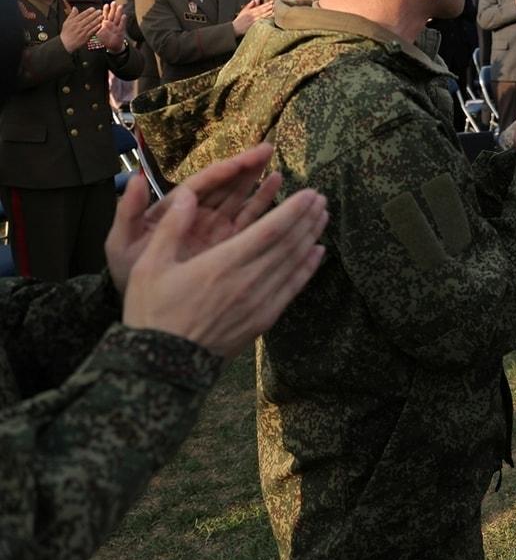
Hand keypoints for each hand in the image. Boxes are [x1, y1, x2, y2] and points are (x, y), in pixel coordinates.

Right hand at [59, 6, 102, 51]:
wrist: (66, 43)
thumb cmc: (66, 33)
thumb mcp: (66, 22)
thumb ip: (72, 15)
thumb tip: (74, 8)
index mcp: (74, 22)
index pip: (82, 15)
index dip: (88, 11)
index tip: (93, 8)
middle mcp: (78, 26)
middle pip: (87, 19)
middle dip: (94, 14)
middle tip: (100, 11)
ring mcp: (82, 32)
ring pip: (91, 25)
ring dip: (97, 20)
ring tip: (102, 16)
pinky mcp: (85, 37)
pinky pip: (92, 31)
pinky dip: (96, 28)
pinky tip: (100, 25)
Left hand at [95, 2, 126, 51]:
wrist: (113, 46)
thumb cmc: (105, 40)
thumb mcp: (99, 34)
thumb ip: (96, 28)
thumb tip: (91, 24)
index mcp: (105, 24)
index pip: (105, 16)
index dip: (106, 10)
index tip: (106, 4)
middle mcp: (111, 25)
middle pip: (112, 15)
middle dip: (113, 9)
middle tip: (114, 2)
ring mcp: (116, 27)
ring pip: (117, 18)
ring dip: (118, 12)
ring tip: (120, 6)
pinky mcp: (121, 31)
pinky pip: (122, 25)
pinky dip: (123, 21)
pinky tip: (124, 16)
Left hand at [105, 143, 287, 291]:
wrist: (143, 307)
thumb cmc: (128, 272)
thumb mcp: (120, 243)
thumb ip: (128, 211)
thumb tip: (136, 179)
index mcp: (174, 209)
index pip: (201, 184)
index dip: (221, 172)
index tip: (242, 160)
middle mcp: (197, 214)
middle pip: (224, 185)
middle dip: (245, 167)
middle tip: (267, 149)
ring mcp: (215, 228)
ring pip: (239, 199)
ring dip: (256, 182)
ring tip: (274, 166)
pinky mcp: (229, 244)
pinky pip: (248, 221)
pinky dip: (262, 205)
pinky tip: (275, 188)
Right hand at [121, 182, 327, 357]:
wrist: (163, 366)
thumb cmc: (152, 312)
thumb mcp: (149, 266)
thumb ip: (171, 228)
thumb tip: (186, 196)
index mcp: (222, 264)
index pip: (269, 230)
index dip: (293, 209)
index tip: (309, 193)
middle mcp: (248, 281)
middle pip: (288, 243)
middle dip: (307, 218)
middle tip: (321, 198)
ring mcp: (260, 302)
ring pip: (294, 263)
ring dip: (311, 237)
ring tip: (323, 217)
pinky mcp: (263, 320)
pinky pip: (292, 289)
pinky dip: (307, 268)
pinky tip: (317, 253)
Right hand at [233, 0, 275, 35]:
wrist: (235, 28)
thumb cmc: (240, 19)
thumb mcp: (244, 10)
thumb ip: (250, 5)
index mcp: (250, 11)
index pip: (260, 7)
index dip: (266, 4)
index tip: (272, 2)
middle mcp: (252, 15)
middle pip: (262, 11)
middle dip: (269, 8)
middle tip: (276, 5)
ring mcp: (253, 20)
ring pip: (262, 16)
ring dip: (269, 13)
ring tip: (275, 11)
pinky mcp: (253, 26)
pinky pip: (260, 22)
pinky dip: (265, 20)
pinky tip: (270, 19)